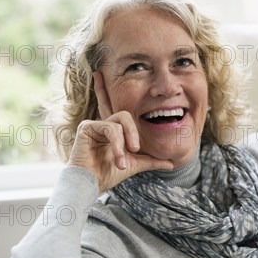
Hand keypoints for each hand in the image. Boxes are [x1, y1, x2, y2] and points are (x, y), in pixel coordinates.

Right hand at [67, 71, 173, 191]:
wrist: (93, 185)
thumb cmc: (108, 174)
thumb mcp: (135, 165)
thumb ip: (151, 160)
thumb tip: (171, 163)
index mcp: (112, 129)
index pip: (112, 106)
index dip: (103, 88)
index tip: (98, 73)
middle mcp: (103, 123)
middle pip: (124, 113)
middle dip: (132, 132)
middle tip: (135, 149)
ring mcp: (94, 124)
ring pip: (121, 121)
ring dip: (125, 143)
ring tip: (123, 161)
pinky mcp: (87, 128)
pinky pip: (110, 129)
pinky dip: (117, 144)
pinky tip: (117, 158)